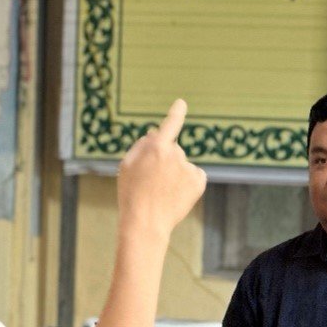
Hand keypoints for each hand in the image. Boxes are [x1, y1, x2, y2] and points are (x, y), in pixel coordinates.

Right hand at [117, 99, 206, 239]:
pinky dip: (187, 181)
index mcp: (157, 146)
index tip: (181, 103)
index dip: (177, 112)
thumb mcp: (127, 165)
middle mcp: (176, 154)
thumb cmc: (132, 193)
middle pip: (173, 149)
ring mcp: (189, 168)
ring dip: (175, 172)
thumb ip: (141, 145)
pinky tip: (175, 194)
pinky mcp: (199, 181)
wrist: (146, 223)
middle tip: (151, 181)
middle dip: (165, 159)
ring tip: (162, 192)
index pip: (171, 124)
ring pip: (182, 164)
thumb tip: (154, 133)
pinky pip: (194, 175)